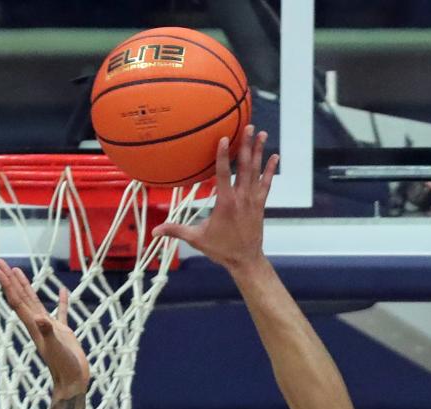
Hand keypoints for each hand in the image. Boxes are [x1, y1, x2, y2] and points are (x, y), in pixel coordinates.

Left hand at [0, 260, 89, 394]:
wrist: (72, 383)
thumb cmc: (65, 367)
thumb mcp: (57, 348)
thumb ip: (48, 333)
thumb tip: (39, 319)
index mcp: (34, 326)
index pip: (18, 301)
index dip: (8, 285)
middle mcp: (38, 324)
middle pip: (21, 298)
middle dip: (11, 280)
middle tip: (0, 263)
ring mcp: (50, 328)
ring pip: (35, 302)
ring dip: (26, 287)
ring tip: (19, 272)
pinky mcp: (63, 333)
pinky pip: (61, 313)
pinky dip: (61, 301)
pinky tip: (62, 292)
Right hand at [152, 126, 277, 273]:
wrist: (245, 260)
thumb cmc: (221, 249)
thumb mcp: (197, 239)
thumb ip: (177, 231)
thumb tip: (155, 230)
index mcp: (225, 203)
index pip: (223, 174)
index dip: (223, 156)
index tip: (225, 138)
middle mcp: (241, 197)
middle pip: (244, 167)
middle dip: (246, 145)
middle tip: (248, 126)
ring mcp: (252, 200)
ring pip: (256, 171)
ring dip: (258, 151)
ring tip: (261, 133)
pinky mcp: (260, 204)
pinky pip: (266, 183)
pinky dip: (270, 170)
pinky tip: (275, 157)